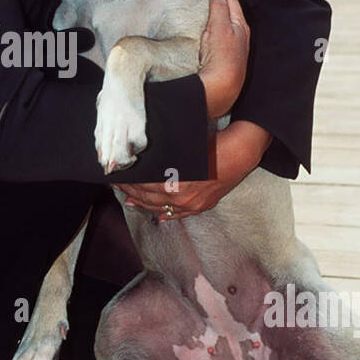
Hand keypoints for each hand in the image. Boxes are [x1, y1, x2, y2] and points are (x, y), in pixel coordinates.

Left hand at [116, 121, 272, 219]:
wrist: (240, 153)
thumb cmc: (212, 144)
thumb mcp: (182, 148)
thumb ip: (163, 158)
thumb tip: (143, 161)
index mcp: (175, 183)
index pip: (143, 186)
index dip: (129, 181)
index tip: (118, 176)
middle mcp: (182, 198)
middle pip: (149, 198)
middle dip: (132, 192)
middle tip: (118, 186)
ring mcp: (193, 204)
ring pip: (161, 208)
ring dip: (144, 204)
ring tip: (130, 199)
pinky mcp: (202, 206)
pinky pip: (179, 214)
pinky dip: (167, 214)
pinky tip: (157, 214)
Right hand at [198, 0, 249, 118]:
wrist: (221, 88)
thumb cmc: (224, 59)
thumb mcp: (221, 29)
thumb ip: (219, 10)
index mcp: (240, 26)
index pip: (232, 0)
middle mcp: (237, 35)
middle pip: (230, 9)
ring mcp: (230, 45)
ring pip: (224, 21)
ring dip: (218, 10)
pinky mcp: (221, 55)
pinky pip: (216, 32)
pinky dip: (212, 24)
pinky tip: (207, 26)